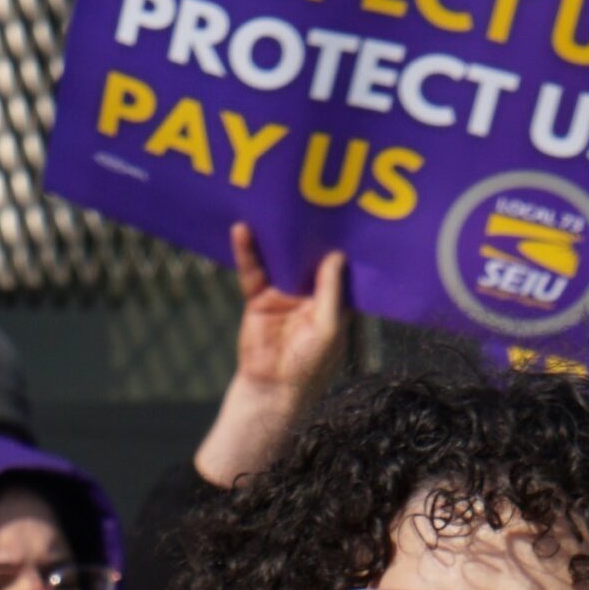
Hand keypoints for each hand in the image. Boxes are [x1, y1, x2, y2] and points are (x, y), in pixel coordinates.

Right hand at [231, 222, 347, 393]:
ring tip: (273, 207)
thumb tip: (336, 256)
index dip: (342, 247)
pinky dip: (248, 252)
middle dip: (309, 235)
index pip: (341, 270)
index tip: (345, 218)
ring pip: (281, 261)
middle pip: (309, 258)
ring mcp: (284, 296)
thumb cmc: (309, 365)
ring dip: (277, 238)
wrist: (272, 390)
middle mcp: (311, 297)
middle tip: (309, 200)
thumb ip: (331, 291)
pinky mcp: (259, 299)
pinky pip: (254, 271)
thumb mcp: (328, 327)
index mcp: (336, 305)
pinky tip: (243, 230)